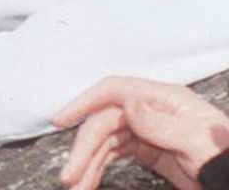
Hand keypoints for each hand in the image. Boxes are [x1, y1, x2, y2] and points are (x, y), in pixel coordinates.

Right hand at [55, 77, 228, 189]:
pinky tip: (90, 179)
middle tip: (70, 175)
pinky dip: (100, 167)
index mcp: (161, 99)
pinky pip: (116, 154)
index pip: (112, 93)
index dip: (83, 103)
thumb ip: (161, 123)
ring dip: (88, 162)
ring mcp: (149, 131)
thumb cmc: (226, 158)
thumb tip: (129, 102)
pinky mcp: (150, 150)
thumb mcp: (196, 142)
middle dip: (84, 148)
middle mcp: (150, 111)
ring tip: (75, 185)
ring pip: (107, 141)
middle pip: (105, 122)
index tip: (61, 121)